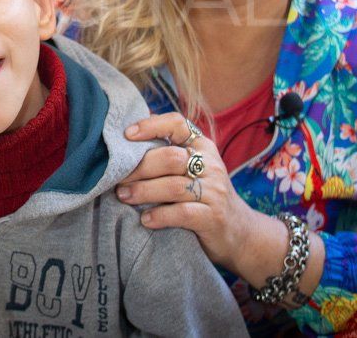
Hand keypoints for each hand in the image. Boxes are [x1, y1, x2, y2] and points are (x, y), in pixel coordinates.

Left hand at [116, 112, 321, 291]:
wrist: (240, 233)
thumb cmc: (204, 196)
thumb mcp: (192, 169)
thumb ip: (167, 154)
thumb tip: (126, 140)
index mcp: (202, 147)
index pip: (178, 124)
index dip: (151, 125)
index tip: (127, 134)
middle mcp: (211, 164)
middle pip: (169, 158)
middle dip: (138, 168)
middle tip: (116, 178)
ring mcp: (214, 191)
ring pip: (173, 186)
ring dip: (143, 192)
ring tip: (123, 196)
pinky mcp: (213, 217)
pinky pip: (182, 213)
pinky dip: (159, 216)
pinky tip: (145, 220)